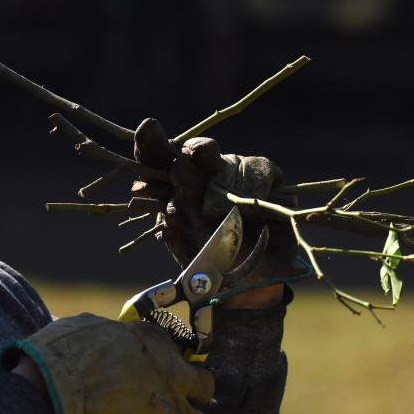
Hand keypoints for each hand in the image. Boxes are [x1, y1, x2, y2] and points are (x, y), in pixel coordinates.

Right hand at [0, 314, 216, 413]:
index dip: (169, 366)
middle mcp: (171, 373)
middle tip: (178, 403)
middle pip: (203, 387)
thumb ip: (111, 335)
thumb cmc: (63, 353)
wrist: (52, 387)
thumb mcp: (92, 327)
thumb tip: (107, 341)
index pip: (177, 353)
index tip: (158, 374)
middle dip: (195, 396)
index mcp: (155, 342)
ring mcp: (169, 409)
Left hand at [132, 118, 298, 283]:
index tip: (149, 128)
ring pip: (227, 161)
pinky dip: (255, 185)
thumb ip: (183, 201)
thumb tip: (181, 164)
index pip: (156, 160)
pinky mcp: (264, 176)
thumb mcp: (192, 238)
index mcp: (174, 191)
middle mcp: (202, 177)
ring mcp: (232, 175)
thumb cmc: (215, 266)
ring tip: (227, 216)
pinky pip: (258, 167)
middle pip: (193, 150)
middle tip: (195, 155)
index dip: (151, 142)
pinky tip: (253, 206)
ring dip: (228, 186)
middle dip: (195, 151)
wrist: (253, 285)